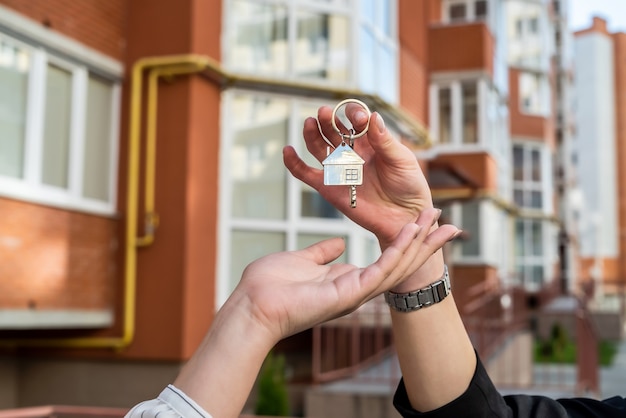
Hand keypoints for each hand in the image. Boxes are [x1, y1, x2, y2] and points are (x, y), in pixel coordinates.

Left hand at [228, 209, 457, 343]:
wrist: (253, 305)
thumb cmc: (271, 285)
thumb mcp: (303, 260)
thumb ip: (323, 253)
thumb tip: (339, 243)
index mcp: (347, 280)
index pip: (386, 260)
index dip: (407, 242)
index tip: (424, 224)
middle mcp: (357, 287)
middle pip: (400, 262)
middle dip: (424, 243)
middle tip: (448, 222)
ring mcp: (355, 292)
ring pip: (397, 266)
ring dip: (419, 244)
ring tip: (437, 221)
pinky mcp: (350, 293)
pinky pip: (380, 270)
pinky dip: (398, 250)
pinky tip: (412, 233)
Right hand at [283, 105, 432, 248]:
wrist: (403, 217)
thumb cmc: (408, 186)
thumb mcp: (401, 159)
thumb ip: (385, 141)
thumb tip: (372, 116)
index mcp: (370, 141)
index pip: (356, 121)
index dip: (354, 115)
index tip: (359, 118)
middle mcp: (351, 152)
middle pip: (332, 131)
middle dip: (328, 120)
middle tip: (324, 112)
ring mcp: (338, 169)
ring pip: (318, 147)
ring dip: (311, 134)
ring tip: (310, 122)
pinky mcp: (328, 187)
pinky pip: (305, 174)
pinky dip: (293, 163)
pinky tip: (288, 150)